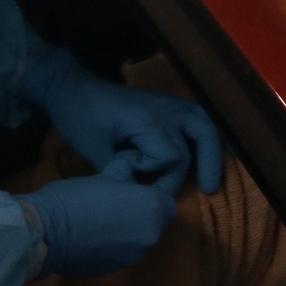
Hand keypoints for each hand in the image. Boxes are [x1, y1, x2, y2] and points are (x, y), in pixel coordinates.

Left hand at [20, 46, 221, 195]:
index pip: (171, 157)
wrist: (71, 88)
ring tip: (211, 182)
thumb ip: (119, 173)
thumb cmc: (78, 118)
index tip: (128, 168)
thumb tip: (137, 197)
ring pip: (207, 128)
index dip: (153, 171)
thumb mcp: (93, 150)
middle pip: (195, 146)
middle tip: (198, 194)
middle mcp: (167, 110)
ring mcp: (171, 104)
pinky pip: (201, 119)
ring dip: (212, 155)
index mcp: (148, 120)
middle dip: (194, 171)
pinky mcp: (169, 104)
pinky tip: (214, 156)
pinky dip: (210, 137)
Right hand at [22, 167, 178, 277]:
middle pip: (154, 223)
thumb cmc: (74, 198)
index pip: (166, 202)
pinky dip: (111, 246)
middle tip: (114, 205)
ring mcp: (134, 256)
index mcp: (152, 208)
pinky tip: (90, 238)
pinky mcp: (116, 269)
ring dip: (126, 232)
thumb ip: (122, 174)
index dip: (149, 196)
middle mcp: (151, 234)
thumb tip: (128, 169)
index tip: (131, 191)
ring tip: (100, 223)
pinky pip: (121, 253)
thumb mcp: (100, 177)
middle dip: (140, 215)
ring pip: (138, 240)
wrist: (44, 233)